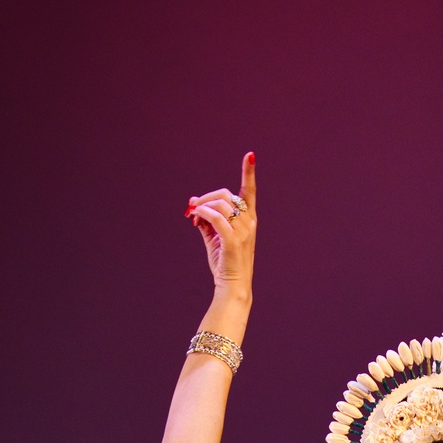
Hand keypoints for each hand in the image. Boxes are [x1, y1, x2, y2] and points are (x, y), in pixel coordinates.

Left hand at [186, 153, 255, 295]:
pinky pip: (216, 218)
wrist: (232, 286)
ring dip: (202, 206)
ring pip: (220, 204)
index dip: (249, 173)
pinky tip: (195, 219)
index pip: (250, 192)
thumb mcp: (215, 238)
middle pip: (226, 195)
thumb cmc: (225, 263)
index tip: (250, 155)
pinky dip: (203, 214)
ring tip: (192, 216)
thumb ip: (206, 220)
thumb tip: (194, 206)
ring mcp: (242, 231)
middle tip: (193, 207)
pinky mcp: (232, 240)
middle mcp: (249, 223)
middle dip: (207, 197)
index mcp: (248, 220)